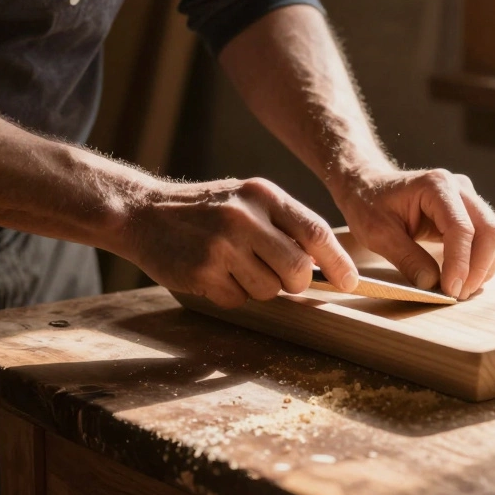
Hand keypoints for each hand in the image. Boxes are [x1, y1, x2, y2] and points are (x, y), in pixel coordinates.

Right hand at [119, 178, 357, 308]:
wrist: (143, 214)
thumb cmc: (206, 211)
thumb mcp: (247, 201)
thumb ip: (284, 224)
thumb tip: (325, 265)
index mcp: (263, 195)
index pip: (316, 232)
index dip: (339, 262)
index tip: (351, 282)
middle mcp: (245, 217)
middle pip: (298, 269)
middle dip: (295, 283)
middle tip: (280, 277)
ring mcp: (223, 245)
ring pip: (269, 290)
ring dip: (258, 288)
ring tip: (234, 266)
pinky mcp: (203, 272)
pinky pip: (238, 300)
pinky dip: (231, 294)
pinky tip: (213, 273)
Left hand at [334, 168, 494, 299]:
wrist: (368, 186)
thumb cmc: (369, 204)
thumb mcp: (378, 233)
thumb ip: (406, 258)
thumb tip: (432, 285)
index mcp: (435, 185)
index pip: (461, 228)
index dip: (460, 263)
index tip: (450, 291)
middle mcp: (458, 187)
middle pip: (489, 230)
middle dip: (479, 268)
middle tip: (458, 295)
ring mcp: (467, 198)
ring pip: (494, 235)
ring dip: (484, 267)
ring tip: (460, 290)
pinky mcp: (468, 212)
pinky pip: (487, 238)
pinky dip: (481, 261)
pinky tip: (464, 278)